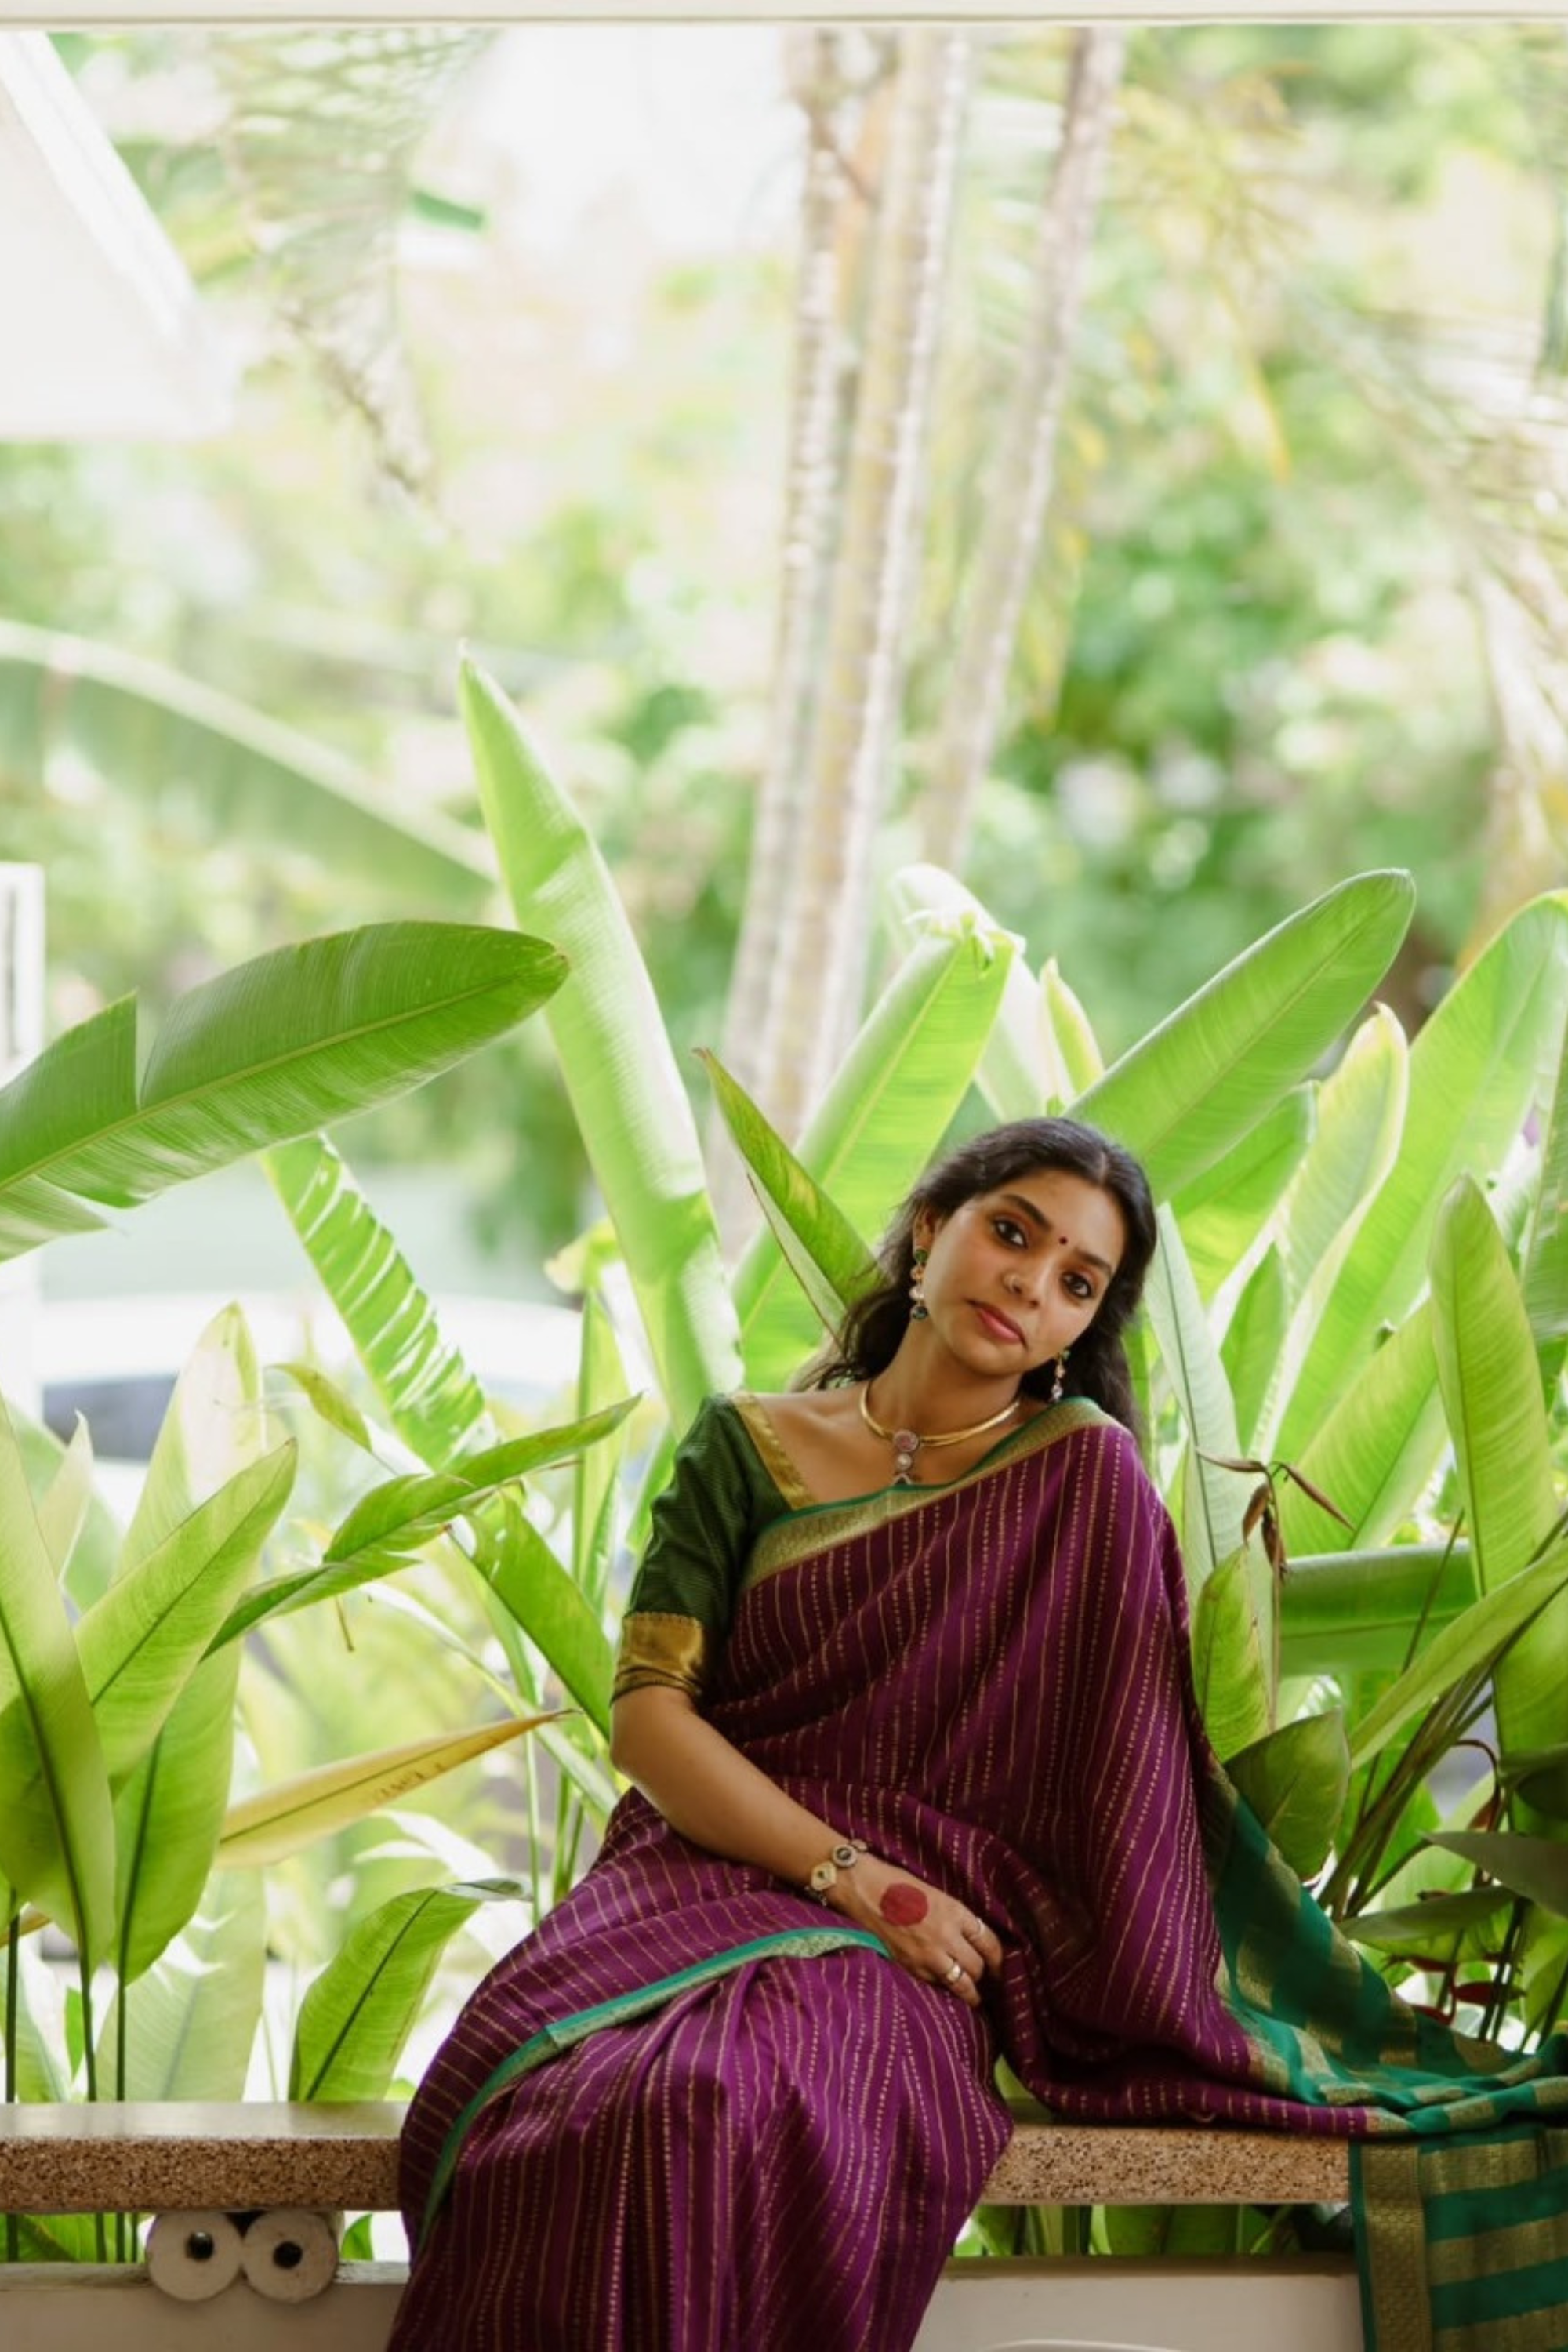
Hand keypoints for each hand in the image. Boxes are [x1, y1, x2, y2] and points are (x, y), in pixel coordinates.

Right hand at [828, 1855, 1001, 2009]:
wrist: (865, 1890)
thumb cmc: (899, 1884)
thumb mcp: (937, 1894)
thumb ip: (956, 1917)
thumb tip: (972, 1937)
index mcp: (955, 1912)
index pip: (989, 1942)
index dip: (998, 1958)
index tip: (999, 1965)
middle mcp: (947, 1936)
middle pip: (978, 1966)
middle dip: (985, 1975)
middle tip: (987, 1980)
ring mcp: (928, 1954)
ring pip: (962, 1984)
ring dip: (971, 1992)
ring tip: (974, 1996)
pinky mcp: (911, 1966)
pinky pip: (937, 1985)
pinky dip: (944, 1989)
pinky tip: (946, 1989)